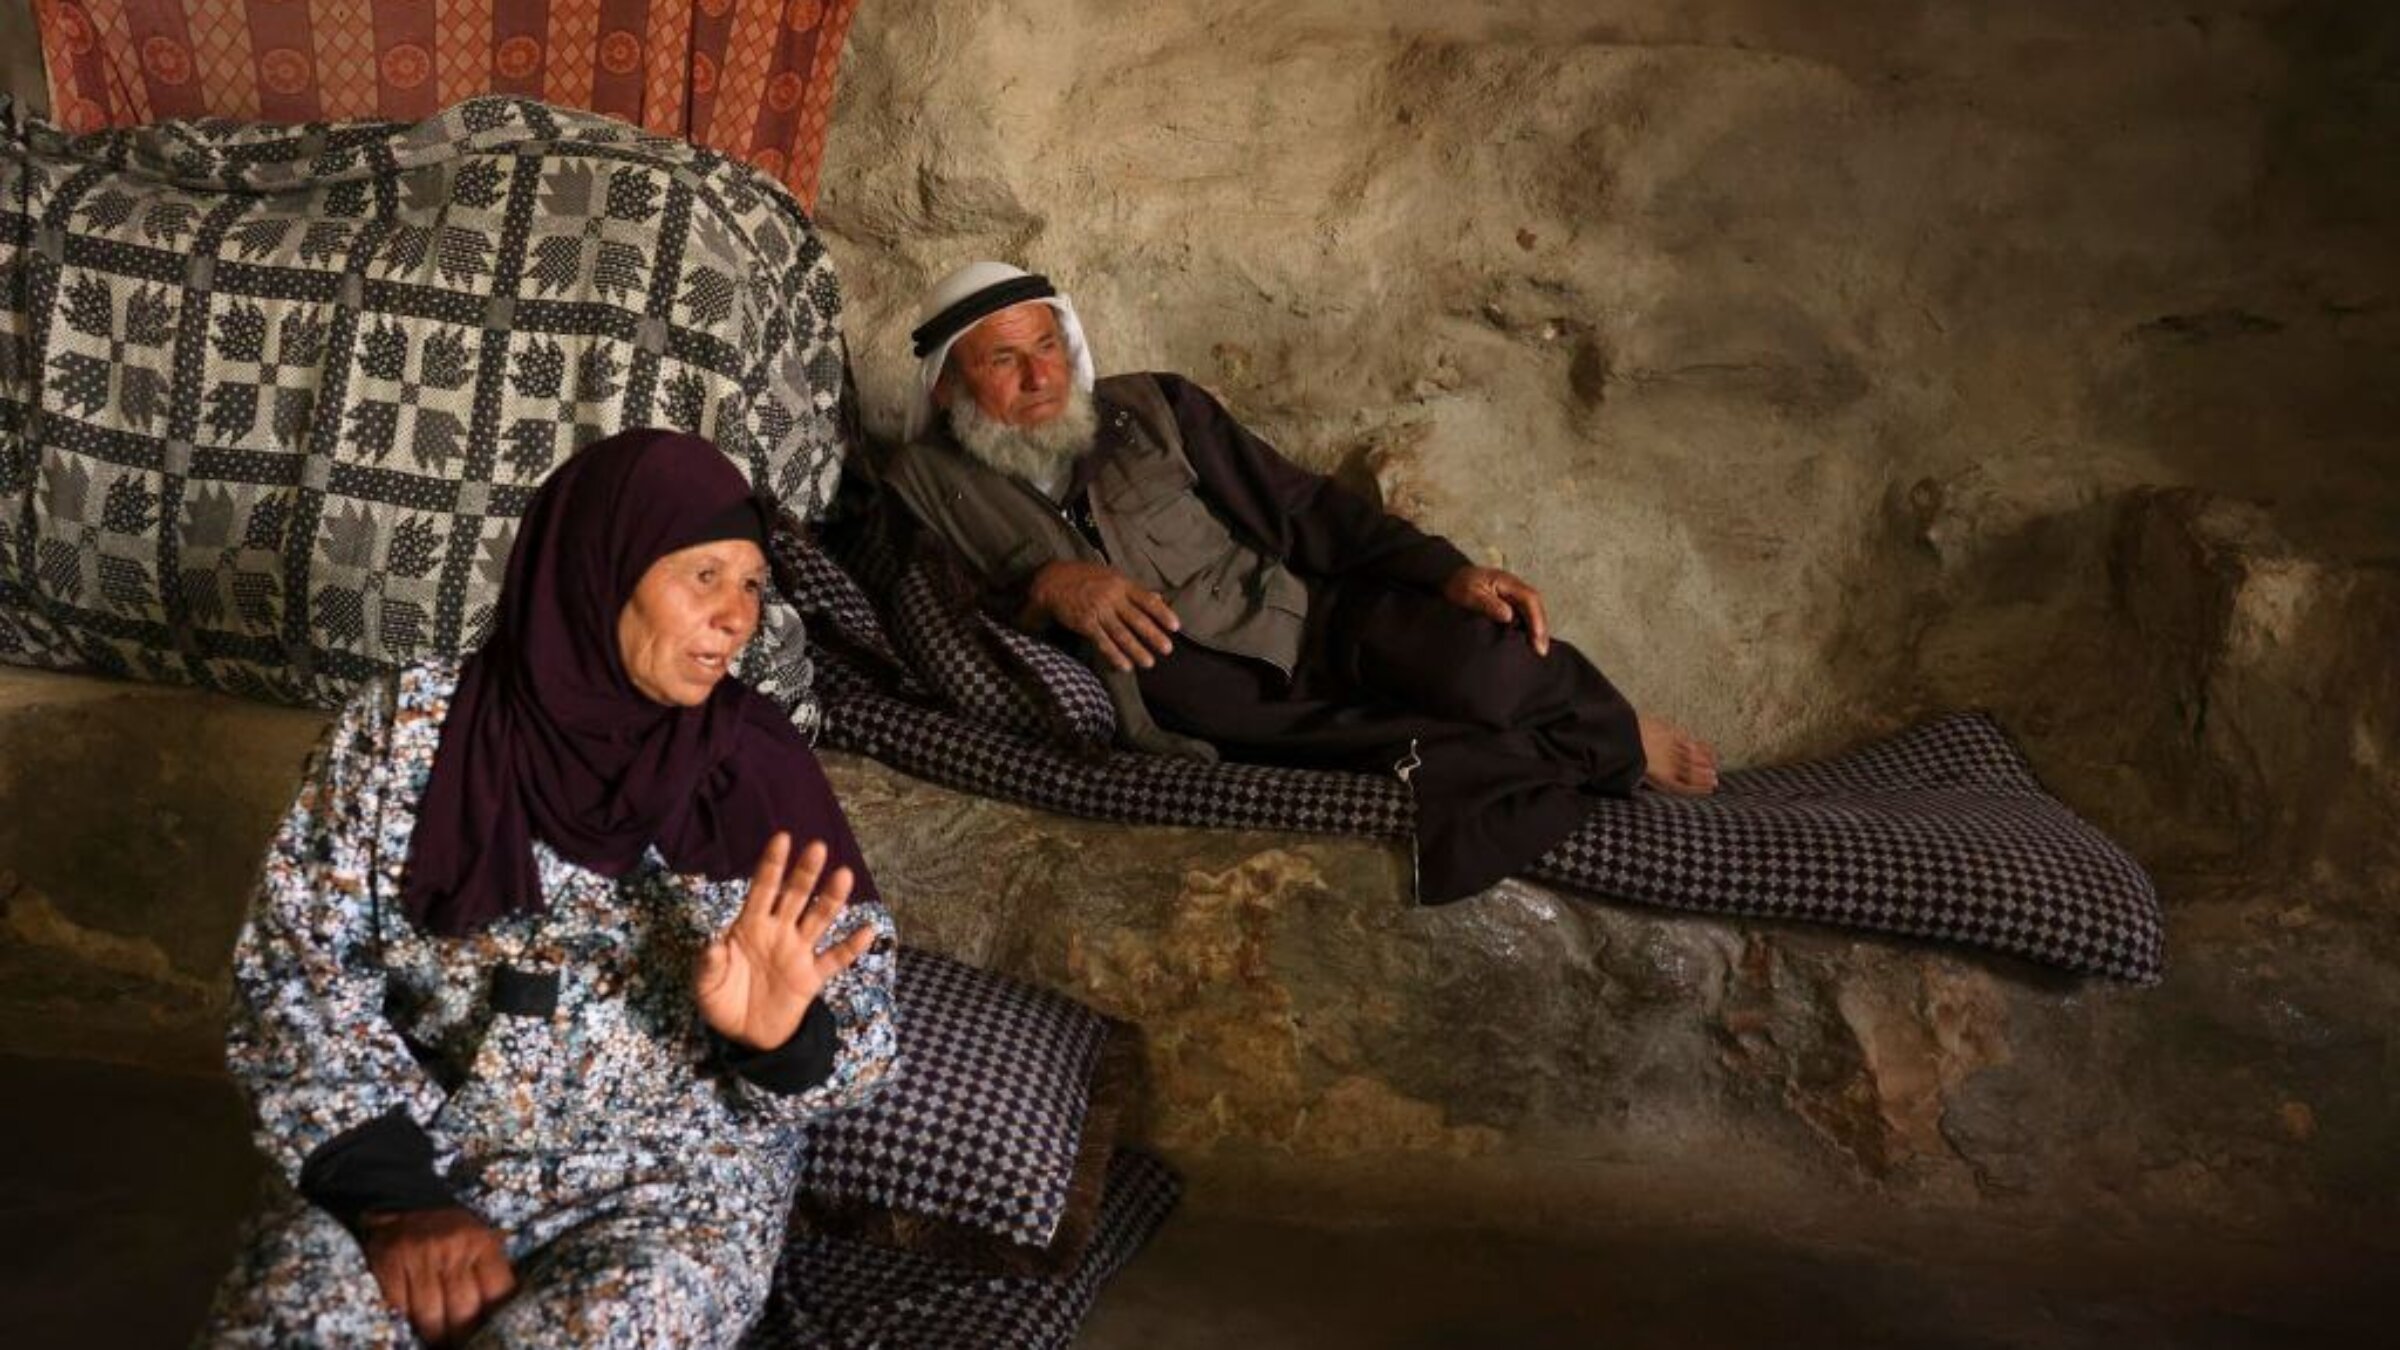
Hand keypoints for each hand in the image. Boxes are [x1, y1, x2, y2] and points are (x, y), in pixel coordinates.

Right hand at [360, 1206, 514, 1345]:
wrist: (403, 1201)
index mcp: (483, 1244)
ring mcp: (420, 1255)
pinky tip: (410, 1330)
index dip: (492, 1324)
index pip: (497, 1295)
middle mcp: (453, 1248)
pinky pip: (399, 1307)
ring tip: (438, 1345)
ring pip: (429, 1315)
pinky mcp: (389, 1263)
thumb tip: (501, 1318)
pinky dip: (405, 1323)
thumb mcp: (479, 1243)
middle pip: (463, 1311)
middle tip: (460, 1347)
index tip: (489, 1339)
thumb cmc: (449, 1231)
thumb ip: (490, 1275)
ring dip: (434, 1337)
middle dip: (462, 1337)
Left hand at [698, 833, 876, 1050]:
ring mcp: (797, 952)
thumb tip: (713, 945)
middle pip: (794, 897)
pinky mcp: (811, 978)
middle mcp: (778, 932)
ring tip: (844, 876)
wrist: (745, 1035)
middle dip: (805, 873)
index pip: (762, 889)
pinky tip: (868, 931)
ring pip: (818, 920)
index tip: (782, 838)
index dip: (772, 865)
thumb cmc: (723, 1001)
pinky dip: (851, 947)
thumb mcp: (706, 986)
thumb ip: (709, 965)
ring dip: (831, 899)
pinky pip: (835, 959)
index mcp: (750, 926)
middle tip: (817, 848)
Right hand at [1026, 560, 1180, 670]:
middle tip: (1167, 649)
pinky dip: (1115, 655)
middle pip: (1137, 619)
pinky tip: (1125, 666)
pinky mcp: (1085, 623)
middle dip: (1153, 636)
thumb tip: (1159, 598)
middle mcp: (1112, 597)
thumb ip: (1135, 590)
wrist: (1054, 581)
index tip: (1176, 627)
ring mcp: (1098, 610)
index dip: (1163, 614)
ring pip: (1121, 634)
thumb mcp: (1113, 577)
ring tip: (1149, 663)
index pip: (1147, 600)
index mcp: (1122, 584)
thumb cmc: (1087, 578)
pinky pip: (1103, 642)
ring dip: (1137, 650)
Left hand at [1442, 564, 1550, 655]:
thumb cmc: (1458, 586)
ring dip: (1538, 628)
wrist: (1449, 578)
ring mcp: (1512, 593)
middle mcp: (1514, 586)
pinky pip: (1525, 612)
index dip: (1535, 618)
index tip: (1536, 638)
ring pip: (1532, 609)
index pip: (1529, 598)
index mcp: (1506, 581)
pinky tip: (1529, 641)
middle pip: (1535, 605)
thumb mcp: (1469, 594)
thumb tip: (1509, 615)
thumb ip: (1488, 604)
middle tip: (1541, 651)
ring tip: (1539, 650)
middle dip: (1541, 627)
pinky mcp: (1509, 600)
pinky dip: (1530, 626)